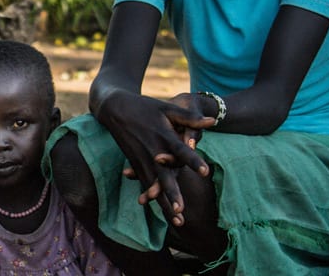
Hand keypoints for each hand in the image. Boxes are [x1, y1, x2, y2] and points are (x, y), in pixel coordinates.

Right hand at [94, 93, 211, 225]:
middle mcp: (153, 152)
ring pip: (156, 187)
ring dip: (166, 205)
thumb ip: (189, 118)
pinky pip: (147, 185)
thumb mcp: (167, 108)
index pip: (181, 151)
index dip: (193, 160)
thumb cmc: (144, 106)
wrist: (115, 109)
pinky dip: (156, 200)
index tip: (205, 171)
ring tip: (178, 221)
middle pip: (165, 177)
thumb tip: (213, 122)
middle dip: (173, 194)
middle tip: (181, 210)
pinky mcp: (137, 165)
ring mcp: (143, 160)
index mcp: (163, 136)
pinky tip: (165, 214)